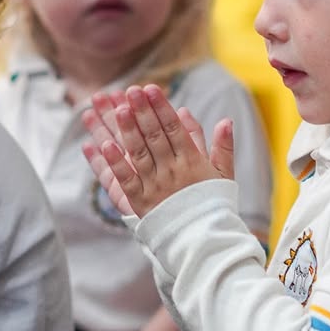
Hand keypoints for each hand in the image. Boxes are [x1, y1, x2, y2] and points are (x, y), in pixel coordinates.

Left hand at [81, 85, 234, 217]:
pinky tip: (104, 146)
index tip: (151, 89)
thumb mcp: (224, 175)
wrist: (204, 241)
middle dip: (142, 112)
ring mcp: (155, 187)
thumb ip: (223, 147)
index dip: (161, 108)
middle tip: (131, 91)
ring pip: (139, 154)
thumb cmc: (213, 205)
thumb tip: (225, 120)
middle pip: (155, 137)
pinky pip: (126, 181)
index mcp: (192, 162)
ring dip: (127, 131)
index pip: (175, 129)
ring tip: (116, 109)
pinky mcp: (141, 203)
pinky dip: (115, 164)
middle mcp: (172, 172)